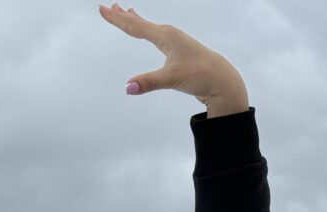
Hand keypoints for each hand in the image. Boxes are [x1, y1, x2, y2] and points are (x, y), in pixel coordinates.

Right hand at [99, 3, 248, 117]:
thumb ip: (149, 82)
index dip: (117, 19)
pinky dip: (150, 32)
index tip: (102, 9)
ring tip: (128, 13)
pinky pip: (159, 38)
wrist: (223, 81)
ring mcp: (176, 43)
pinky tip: (153, 35)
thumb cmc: (200, 75)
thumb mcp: (172, 78)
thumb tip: (127, 88)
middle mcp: (170, 35)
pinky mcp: (181, 53)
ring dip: (138, 22)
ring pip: (151, 29)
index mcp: (165, 36)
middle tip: (110, 6)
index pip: (135, 26)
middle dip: (125, 16)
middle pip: (142, 24)